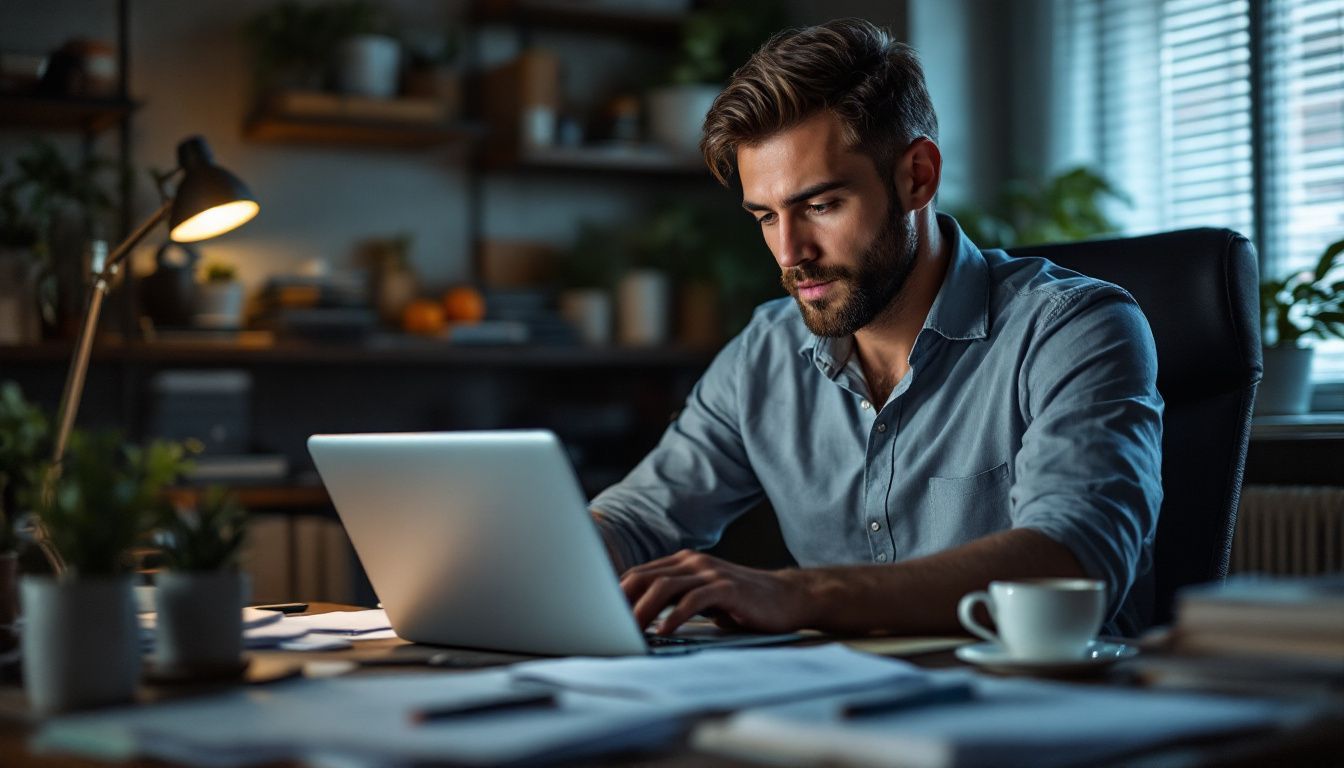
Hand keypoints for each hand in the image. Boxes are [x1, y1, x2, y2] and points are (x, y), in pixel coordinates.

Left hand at [619, 549, 816, 634]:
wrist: (787, 598)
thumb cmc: (743, 603)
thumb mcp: (704, 598)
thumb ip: (677, 601)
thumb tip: (641, 621)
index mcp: (683, 563)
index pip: (639, 575)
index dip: (615, 594)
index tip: (597, 615)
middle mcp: (693, 563)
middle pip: (645, 578)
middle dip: (621, 602)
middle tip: (604, 625)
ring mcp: (709, 572)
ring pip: (664, 587)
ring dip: (643, 611)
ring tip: (630, 631)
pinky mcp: (726, 587)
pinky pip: (693, 600)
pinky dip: (675, 616)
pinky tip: (664, 631)